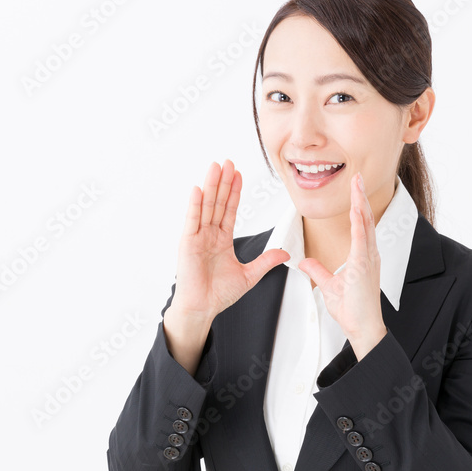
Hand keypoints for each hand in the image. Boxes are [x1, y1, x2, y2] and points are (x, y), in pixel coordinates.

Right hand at [169, 159, 290, 320]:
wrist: (202, 308)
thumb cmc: (218, 294)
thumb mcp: (249, 275)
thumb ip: (265, 261)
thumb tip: (285, 252)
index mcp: (221, 239)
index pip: (229, 210)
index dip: (235, 192)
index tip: (239, 174)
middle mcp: (208, 234)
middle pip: (217, 202)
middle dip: (224, 182)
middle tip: (228, 162)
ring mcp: (197, 237)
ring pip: (206, 206)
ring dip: (211, 186)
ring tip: (215, 167)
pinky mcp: (187, 244)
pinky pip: (192, 221)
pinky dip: (195, 205)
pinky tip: (198, 190)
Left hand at [298, 171, 386, 360]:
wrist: (362, 328)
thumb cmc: (351, 310)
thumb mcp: (328, 285)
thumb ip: (317, 270)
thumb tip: (304, 261)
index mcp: (362, 256)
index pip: (360, 225)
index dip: (357, 206)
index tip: (353, 189)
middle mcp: (369, 254)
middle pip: (365, 219)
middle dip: (360, 197)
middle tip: (357, 176)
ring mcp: (369, 259)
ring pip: (366, 224)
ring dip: (361, 203)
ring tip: (357, 184)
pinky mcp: (364, 267)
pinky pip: (362, 240)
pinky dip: (359, 223)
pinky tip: (357, 209)